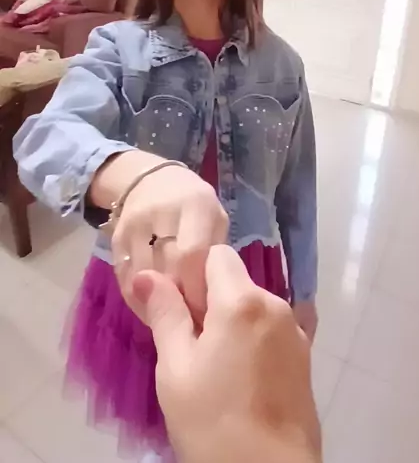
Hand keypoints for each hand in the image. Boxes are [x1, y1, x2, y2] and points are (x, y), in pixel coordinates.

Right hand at [111, 157, 228, 322]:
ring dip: (159, 307)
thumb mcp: (216, 220)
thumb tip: (209, 302)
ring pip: (144, 278)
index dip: (199, 289)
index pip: (193, 255)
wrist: (152, 181)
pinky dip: (140, 302)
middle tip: (193, 324)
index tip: (208, 313)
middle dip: (182, 302)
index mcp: (195, 205)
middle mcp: (161, 211)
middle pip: (169, 269)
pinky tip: (154, 313)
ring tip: (175, 324)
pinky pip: (125, 281)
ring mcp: (133, 224)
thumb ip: (213, 255)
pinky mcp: (115, 240)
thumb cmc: (196, 207)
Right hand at [134, 245, 321, 462]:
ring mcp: (296, 334)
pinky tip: (237, 381)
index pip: (217, 255)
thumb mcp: (176, 370)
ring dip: (231, 324)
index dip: (192, 274)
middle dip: (210, 302)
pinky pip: (270, 334)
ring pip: (254, 309)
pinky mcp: (305, 361)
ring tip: (210, 369)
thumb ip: (165, 315)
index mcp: (244, 301)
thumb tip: (146, 274)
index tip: (175, 307)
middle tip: (186, 344)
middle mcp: (277, 307)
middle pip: (237, 282)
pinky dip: (252, 343)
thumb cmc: (214, 423)